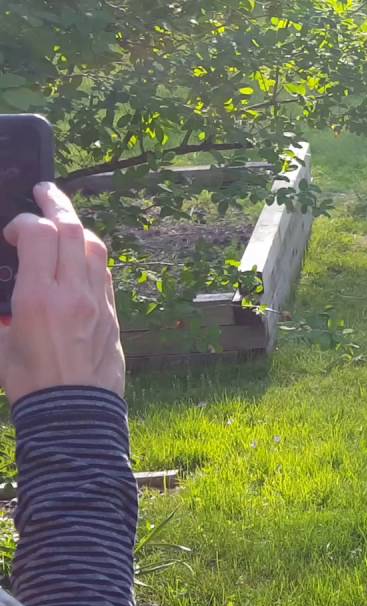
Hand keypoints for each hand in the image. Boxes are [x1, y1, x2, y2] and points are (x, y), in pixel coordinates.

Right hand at [0, 183, 123, 403]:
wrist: (74, 411)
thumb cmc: (29, 380)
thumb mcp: (0, 338)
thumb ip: (3, 304)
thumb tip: (9, 279)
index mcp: (39, 298)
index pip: (41, 234)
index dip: (25, 221)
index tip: (12, 231)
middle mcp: (75, 294)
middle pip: (74, 230)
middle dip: (57, 203)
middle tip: (43, 190)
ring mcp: (99, 302)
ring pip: (95, 247)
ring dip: (78, 227)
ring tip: (62, 220)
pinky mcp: (113, 314)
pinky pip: (105, 272)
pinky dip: (91, 255)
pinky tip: (79, 255)